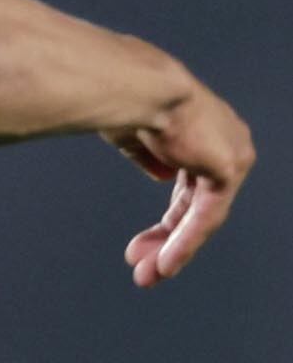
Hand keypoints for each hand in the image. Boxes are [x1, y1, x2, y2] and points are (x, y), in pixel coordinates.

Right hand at [115, 81, 249, 286]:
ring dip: (174, 248)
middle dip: (168, 239)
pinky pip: (207, 216)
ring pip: (204, 216)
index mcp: (206, 131)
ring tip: (149, 274)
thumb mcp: (137, 134)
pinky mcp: (229, 169)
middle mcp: (229, 142)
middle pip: (198, 205)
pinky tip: (165, 263)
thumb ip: (151, 156)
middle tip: (143, 265)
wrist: (138, 87)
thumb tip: (161, 173)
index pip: (192, 185)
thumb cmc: (128, 98)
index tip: (143, 243)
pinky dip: (184, 243)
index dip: (170, 219)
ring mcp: (233, 155)